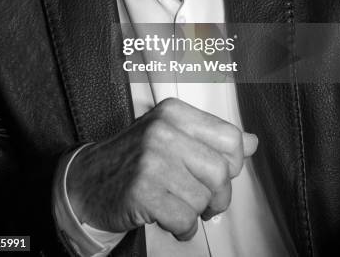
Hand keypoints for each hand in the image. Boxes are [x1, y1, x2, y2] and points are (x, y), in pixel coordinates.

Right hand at [66, 98, 257, 240]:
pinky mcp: (141, 190)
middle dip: (219, 197)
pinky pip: (184, 219)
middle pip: (221, 172)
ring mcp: (151, 159)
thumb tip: (251, 142)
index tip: (219, 174)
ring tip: (176, 204)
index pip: (231, 138)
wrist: (87, 181)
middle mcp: (163, 130)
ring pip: (203, 198)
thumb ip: (210, 138)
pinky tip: (167, 217)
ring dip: (195, 212)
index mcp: (174, 112)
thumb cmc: (133, 159)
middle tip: (204, 201)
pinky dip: (182, 227)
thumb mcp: (171, 136)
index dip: (233, 165)